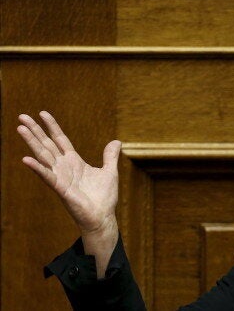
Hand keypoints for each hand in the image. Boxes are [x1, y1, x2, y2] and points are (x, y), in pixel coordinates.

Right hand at [17, 111, 120, 234]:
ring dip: (32, 143)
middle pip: (47, 144)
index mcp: (74, 162)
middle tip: (21, 116)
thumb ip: (110, 156)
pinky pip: (47, 177)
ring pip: (43, 156)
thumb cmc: (104, 197)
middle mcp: (64, 167)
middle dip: (35, 130)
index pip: (60, 140)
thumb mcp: (110, 171)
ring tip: (20, 129)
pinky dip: (38, 169)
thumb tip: (116, 142)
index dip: (52, 127)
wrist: (102, 217)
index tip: (42, 113)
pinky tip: (26, 160)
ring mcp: (61, 177)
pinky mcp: (61, 189)